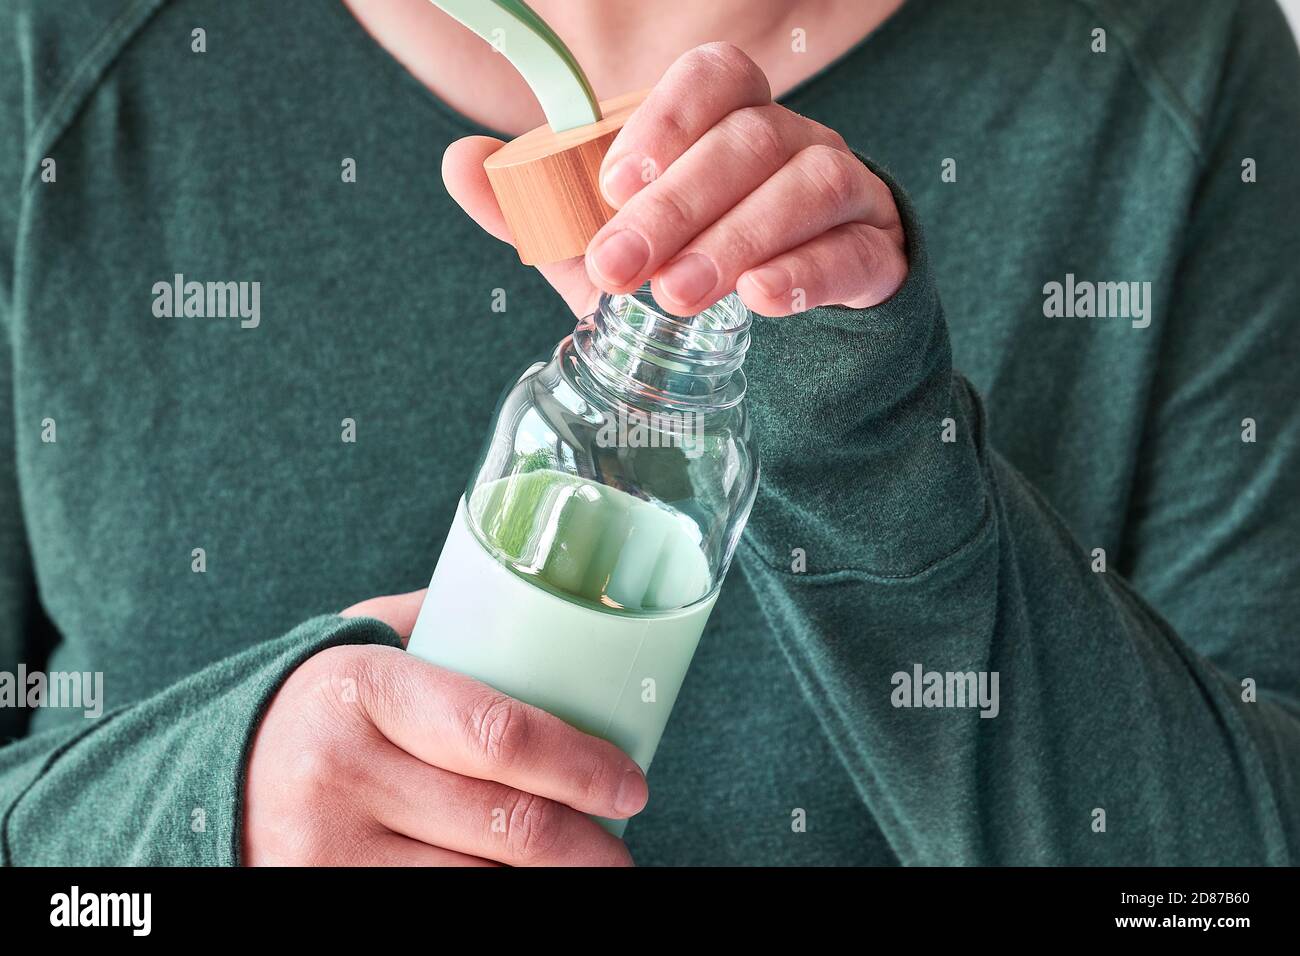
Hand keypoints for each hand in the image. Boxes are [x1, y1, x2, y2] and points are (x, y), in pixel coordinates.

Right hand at [242, 590, 643, 865]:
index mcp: (363, 688)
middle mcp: (339, 771)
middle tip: (621, 847)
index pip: (499, 733)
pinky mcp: (321, 900)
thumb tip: (549, 611)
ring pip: (480, 883)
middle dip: (587, 847)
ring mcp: (325, 852)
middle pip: (505, 824)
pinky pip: (440, 912)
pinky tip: (517, 887)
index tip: (630, 786)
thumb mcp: (361, 644)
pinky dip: (493, 901)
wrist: (203, 783)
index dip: (580, 766)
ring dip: (548, 883)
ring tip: (585, 866)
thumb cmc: (314, 708)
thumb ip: (442, 624)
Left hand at [442, 42, 906, 318]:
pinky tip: (763, 301)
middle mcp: (794, 144)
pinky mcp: (877, 257)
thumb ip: (545, 215)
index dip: (668, 119)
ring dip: (736, 238)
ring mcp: (846, 196)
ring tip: (680, 297)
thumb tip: (459, 159)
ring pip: (807, 186)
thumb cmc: (696, 276)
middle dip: (679, 203)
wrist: (795, 347)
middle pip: (751, 140)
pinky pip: (855, 250)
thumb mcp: (617, 254)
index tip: (612, 184)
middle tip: (623, 267)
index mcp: (731, 126)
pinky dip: (808, 272)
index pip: (716, 79)